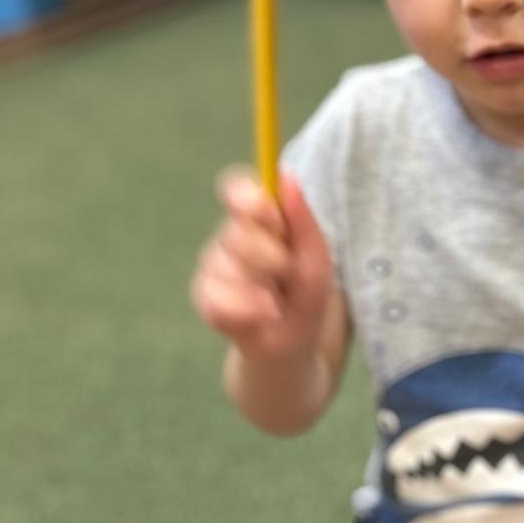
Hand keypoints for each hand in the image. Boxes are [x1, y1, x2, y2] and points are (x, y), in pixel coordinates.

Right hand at [190, 168, 332, 359]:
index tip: (269, 214)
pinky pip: (215, 297)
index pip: (237, 190)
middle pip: (235, 232)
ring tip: (278, 303)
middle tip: (288, 272)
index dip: (247, 198)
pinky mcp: (205, 297)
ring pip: (225, 267)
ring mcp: (214, 267)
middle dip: (268, 255)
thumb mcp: (318, 259)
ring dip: (261, 289)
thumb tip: (286, 176)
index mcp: (259, 219)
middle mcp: (231, 237)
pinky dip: (246, 310)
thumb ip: (302, 220)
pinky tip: (263, 316)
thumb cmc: (306, 295)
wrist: (295, 346)